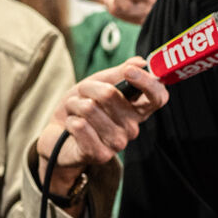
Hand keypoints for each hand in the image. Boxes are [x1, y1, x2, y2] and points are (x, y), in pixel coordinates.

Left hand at [36, 56, 166, 196]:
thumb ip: (120, 73)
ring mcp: (118, 143)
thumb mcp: (99, 84)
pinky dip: (70, 121)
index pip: (158, 97)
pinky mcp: (100, 155)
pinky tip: (72, 127)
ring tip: (76, 113)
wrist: (58, 133)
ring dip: (75, 105)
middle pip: (110, 94)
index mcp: (138, 109)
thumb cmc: (82, 106)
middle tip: (83, 95)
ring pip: (90, 108)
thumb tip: (141, 62)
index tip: (129, 71)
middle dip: (88, 88)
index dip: (147, 82)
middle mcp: (133, 127)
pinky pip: (80, 126)